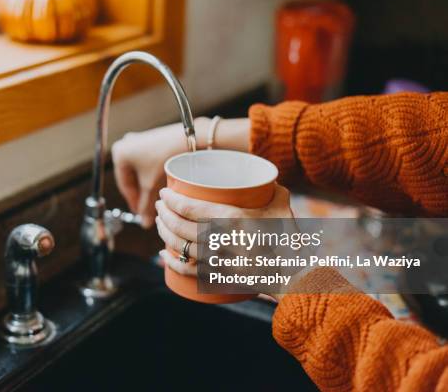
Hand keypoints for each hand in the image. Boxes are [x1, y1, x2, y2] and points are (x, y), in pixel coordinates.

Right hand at [111, 119, 207, 227]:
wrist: (188, 139)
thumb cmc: (167, 155)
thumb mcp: (152, 185)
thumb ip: (146, 206)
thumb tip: (144, 222)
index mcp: (119, 154)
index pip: (124, 185)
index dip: (133, 203)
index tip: (141, 214)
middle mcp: (125, 146)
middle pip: (131, 179)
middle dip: (141, 195)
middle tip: (148, 209)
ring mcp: (137, 142)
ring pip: (140, 172)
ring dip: (146, 186)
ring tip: (155, 199)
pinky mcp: (149, 140)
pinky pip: (146, 163)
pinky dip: (151, 175)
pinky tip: (160, 184)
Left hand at [155, 185, 293, 282]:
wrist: (296, 276)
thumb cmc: (291, 240)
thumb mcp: (282, 208)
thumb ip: (271, 190)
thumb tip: (264, 179)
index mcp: (234, 219)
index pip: (190, 208)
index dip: (172, 200)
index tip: (164, 193)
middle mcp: (222, 240)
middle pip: (181, 227)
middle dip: (164, 215)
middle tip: (160, 206)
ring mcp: (219, 261)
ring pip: (180, 247)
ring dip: (164, 234)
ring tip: (160, 223)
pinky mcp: (220, 277)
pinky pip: (189, 270)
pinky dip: (172, 262)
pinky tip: (164, 254)